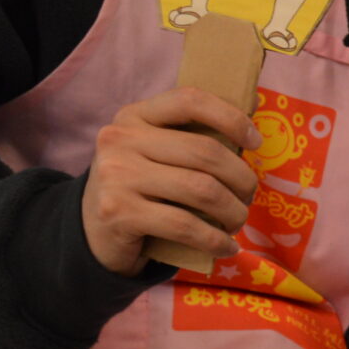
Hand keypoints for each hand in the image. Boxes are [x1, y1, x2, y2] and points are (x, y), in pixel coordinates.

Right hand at [79, 88, 260, 274]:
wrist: (93, 232)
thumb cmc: (141, 188)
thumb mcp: (157, 153)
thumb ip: (191, 136)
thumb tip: (251, 117)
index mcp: (134, 116)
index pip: (190, 101)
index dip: (231, 118)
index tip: (255, 143)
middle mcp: (120, 139)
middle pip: (205, 152)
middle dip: (241, 178)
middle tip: (248, 196)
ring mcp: (116, 175)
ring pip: (201, 189)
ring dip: (233, 211)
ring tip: (237, 221)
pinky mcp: (119, 212)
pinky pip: (185, 225)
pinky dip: (215, 240)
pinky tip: (226, 247)